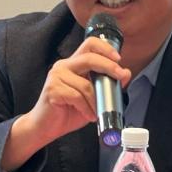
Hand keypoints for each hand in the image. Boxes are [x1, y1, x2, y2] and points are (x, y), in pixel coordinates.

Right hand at [1, 36, 130, 171]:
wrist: (46, 127)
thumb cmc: (68, 111)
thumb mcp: (92, 97)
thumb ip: (107, 85)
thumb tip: (125, 73)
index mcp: (73, 63)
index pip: (89, 44)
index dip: (105, 48)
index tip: (118, 59)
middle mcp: (64, 66)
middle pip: (89, 57)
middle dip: (108, 66)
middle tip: (119, 77)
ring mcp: (56, 77)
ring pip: (85, 84)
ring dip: (96, 101)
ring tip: (97, 111)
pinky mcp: (53, 90)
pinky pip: (77, 96)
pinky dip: (86, 108)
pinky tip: (89, 115)